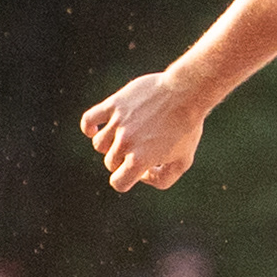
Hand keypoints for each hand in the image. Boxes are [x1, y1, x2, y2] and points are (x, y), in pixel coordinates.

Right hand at [81, 71, 208, 191]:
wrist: (187, 94)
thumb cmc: (187, 129)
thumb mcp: (183, 160)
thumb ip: (163, 178)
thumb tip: (141, 177)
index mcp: (141, 159)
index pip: (118, 183)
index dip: (127, 179)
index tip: (141, 169)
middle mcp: (125, 143)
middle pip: (111, 163)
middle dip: (125, 160)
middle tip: (145, 147)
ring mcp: (118, 123)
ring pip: (99, 144)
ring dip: (112, 145)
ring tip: (131, 135)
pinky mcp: (114, 105)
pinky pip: (88, 119)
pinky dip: (89, 127)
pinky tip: (98, 129)